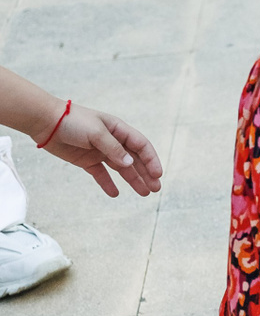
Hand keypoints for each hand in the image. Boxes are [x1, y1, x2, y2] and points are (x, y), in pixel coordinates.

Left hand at [40, 103, 164, 198]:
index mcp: (119, 130)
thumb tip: (130, 163)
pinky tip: (115, 194)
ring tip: (144, 194)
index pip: (141, 146)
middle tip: (155, 188)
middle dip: (146, 173)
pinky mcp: (87, 161)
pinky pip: (101, 174)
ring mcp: (100, 152)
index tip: (158, 174)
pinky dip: (108, 184)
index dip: (151, 160)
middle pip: (134, 159)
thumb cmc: (73, 121)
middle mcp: (113, 141)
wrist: (46, 122)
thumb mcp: (97, 133)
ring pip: (121, 169)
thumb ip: (114, 149)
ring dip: (133, 180)